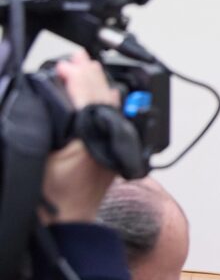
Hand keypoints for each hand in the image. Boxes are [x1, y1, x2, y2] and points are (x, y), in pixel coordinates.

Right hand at [39, 51, 121, 224]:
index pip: (88, 96)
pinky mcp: (113, 151)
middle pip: (102, 97)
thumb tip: (59, 85)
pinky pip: (111, 118)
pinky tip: (98, 94)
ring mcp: (114, 145)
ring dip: (96, 86)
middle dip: (88, 75)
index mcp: (94, 135)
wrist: (67, 220)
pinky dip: (102, 102)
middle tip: (77, 58)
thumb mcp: (44, 151)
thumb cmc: (53, 194)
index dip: (77, 76)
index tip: (66, 62)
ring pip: (109, 106)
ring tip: (85, 69)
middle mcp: (110, 138)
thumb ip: (54, 119)